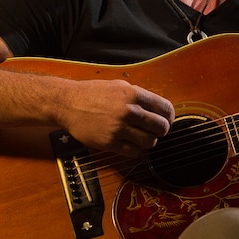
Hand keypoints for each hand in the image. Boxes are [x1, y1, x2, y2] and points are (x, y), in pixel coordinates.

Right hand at [58, 79, 174, 157]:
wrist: (68, 103)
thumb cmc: (92, 93)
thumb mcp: (118, 86)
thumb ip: (138, 95)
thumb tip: (157, 108)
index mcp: (133, 94)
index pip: (165, 108)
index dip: (170, 117)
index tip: (167, 120)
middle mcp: (129, 111)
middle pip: (161, 127)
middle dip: (162, 130)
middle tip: (156, 131)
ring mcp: (119, 128)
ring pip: (149, 142)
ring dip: (149, 141)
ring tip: (142, 138)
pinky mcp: (110, 142)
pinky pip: (134, 152)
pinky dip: (137, 150)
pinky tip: (132, 144)